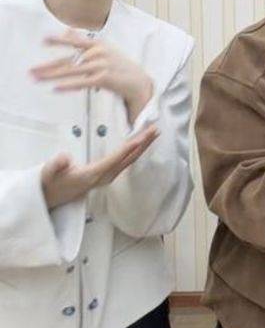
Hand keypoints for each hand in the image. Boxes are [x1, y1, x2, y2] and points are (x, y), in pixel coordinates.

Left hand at [31, 30, 152, 123]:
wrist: (138, 81)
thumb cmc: (120, 66)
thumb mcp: (105, 50)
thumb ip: (85, 43)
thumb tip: (67, 32)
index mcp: (98, 44)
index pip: (75, 41)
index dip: (59, 40)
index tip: (44, 40)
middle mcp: (98, 52)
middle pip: (68, 60)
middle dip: (48, 67)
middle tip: (32, 71)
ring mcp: (101, 65)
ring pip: (71, 71)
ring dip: (52, 76)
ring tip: (38, 79)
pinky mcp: (103, 78)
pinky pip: (81, 82)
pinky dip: (67, 86)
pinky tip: (56, 88)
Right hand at [40, 124, 158, 208]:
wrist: (50, 197)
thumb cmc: (50, 183)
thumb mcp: (47, 173)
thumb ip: (55, 165)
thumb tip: (65, 157)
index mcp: (92, 175)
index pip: (113, 160)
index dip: (126, 150)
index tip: (139, 139)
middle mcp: (103, 177)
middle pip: (127, 159)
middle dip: (142, 144)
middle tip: (154, 130)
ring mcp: (107, 177)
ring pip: (130, 161)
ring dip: (142, 146)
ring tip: (153, 133)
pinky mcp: (107, 175)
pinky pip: (126, 162)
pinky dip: (136, 151)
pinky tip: (141, 143)